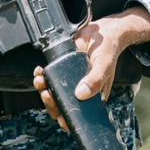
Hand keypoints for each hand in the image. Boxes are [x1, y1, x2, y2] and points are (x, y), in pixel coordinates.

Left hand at [33, 7, 149, 129]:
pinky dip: (43, 77)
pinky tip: (40, 72)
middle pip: (61, 105)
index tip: (60, 118)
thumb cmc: (108, 50)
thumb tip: (80, 94)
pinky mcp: (62, 68)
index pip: (78, 114)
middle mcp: (80, 90)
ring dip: (44, 90)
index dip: (67, 119)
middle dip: (51, 102)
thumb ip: (95, 80)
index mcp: (93, 96)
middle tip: (47, 94)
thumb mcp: (105, 66)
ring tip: (40, 81)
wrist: (102, 31)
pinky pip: (50, 78)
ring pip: (54, 93)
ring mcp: (70, 80)